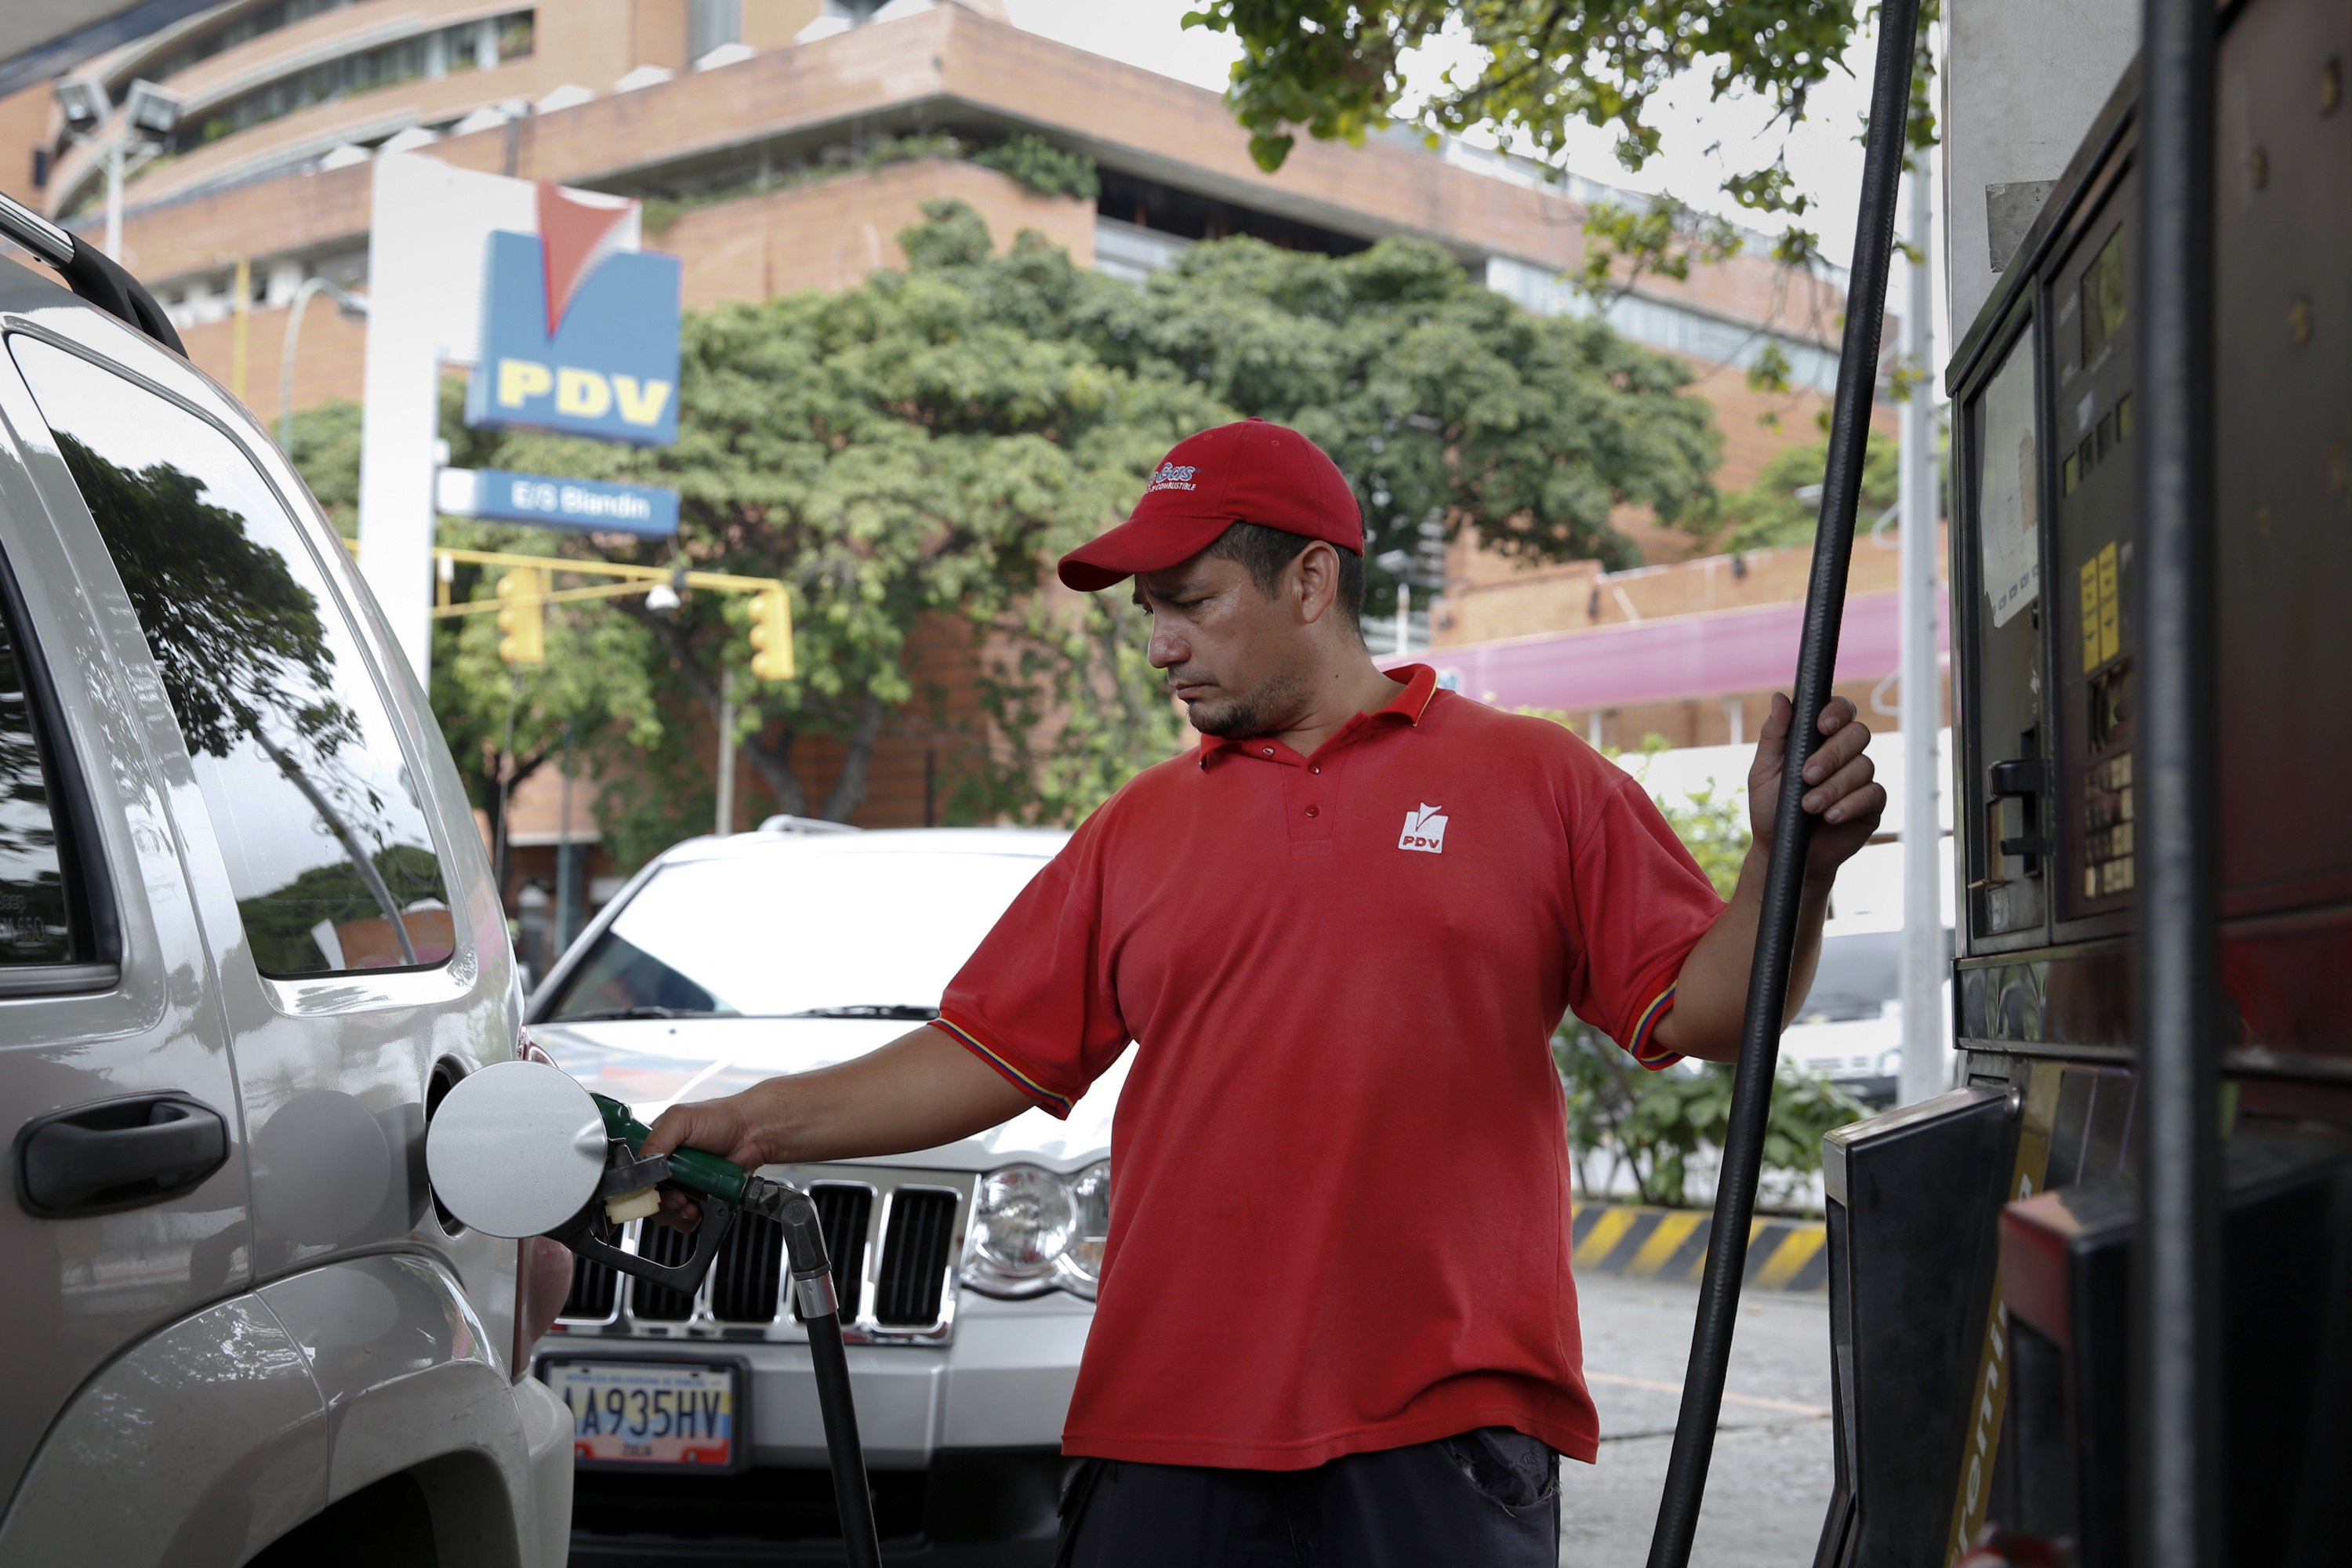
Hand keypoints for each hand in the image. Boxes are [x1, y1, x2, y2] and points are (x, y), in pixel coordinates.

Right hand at [640, 1085, 783, 1230]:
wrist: (753, 1132)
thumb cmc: (720, 1118)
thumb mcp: (680, 1119)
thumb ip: (656, 1141)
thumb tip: (641, 1165)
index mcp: (655, 1148)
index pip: (633, 1174)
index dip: (636, 1188)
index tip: (647, 1193)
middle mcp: (666, 1168)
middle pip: (647, 1198)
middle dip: (660, 1204)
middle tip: (676, 1198)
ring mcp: (683, 1184)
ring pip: (665, 1211)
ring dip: (675, 1213)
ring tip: (689, 1204)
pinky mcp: (699, 1197)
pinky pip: (686, 1218)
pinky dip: (689, 1219)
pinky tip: (698, 1210)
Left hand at [1749, 693, 1885, 880]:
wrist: (1785, 852)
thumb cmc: (1773, 809)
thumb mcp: (1765, 771)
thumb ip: (1775, 735)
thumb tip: (1780, 697)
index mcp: (1819, 738)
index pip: (1839, 710)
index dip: (1836, 712)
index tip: (1821, 726)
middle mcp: (1844, 753)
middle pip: (1857, 733)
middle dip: (1832, 754)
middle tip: (1807, 775)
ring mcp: (1860, 777)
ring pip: (1863, 766)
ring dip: (1834, 786)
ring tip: (1809, 806)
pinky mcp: (1871, 804)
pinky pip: (1873, 793)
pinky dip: (1850, 804)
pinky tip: (1831, 816)